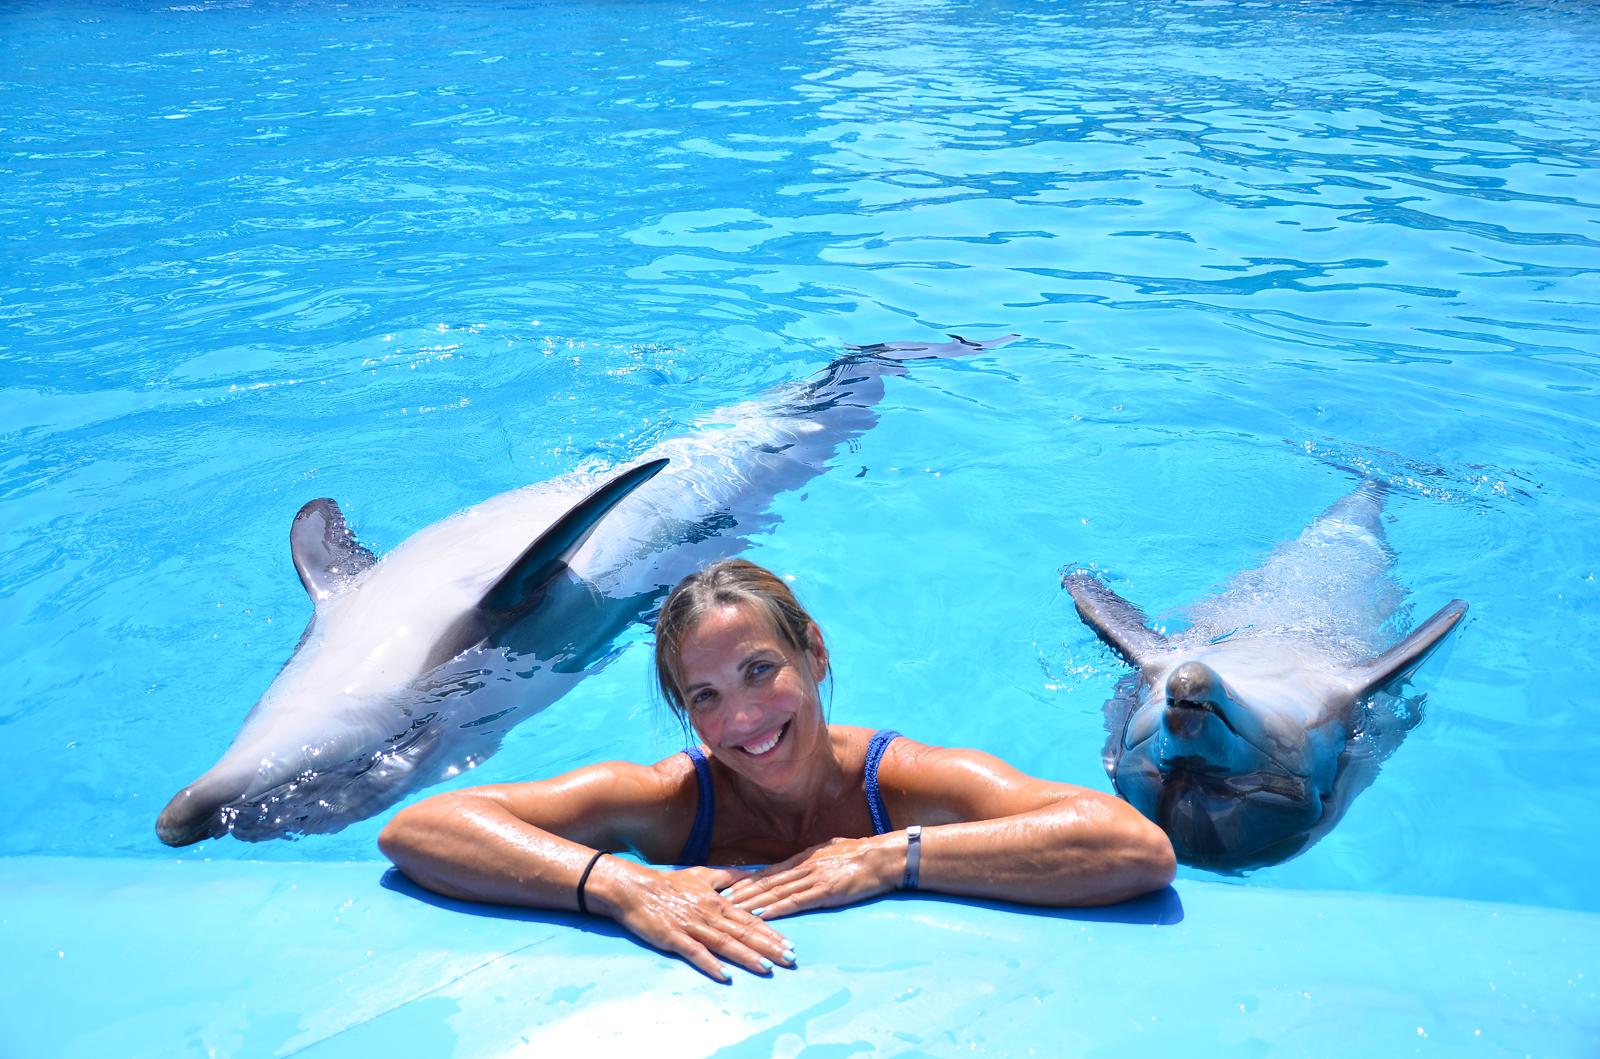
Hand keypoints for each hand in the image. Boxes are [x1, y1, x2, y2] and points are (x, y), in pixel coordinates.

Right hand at [586, 860, 795, 981]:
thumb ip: (726, 878)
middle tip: (789, 959)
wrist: (633, 888)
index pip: (749, 919)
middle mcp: (709, 914)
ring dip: (746, 956)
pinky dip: (710, 963)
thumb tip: (748, 876)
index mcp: (717, 901)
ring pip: (724, 943)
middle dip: (768, 947)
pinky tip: (725, 975)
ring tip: (766, 967)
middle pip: (743, 932)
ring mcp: (691, 926)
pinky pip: (695, 952)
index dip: (771, 932)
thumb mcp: (701, 875)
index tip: (789, 944)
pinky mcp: (673, 938)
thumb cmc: (668, 884)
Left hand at [722, 835, 899, 919]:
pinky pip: (795, 902)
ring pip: (776, 892)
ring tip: (733, 909)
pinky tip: (762, 915)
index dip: (747, 881)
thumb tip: (802, 866)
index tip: (729, 887)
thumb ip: (814, 861)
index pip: (770, 872)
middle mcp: (804, 866)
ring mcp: (813, 878)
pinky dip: (776, 909)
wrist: (883, 857)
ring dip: (752, 902)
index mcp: (805, 858)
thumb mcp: (832, 852)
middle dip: (742, 892)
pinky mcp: (825, 891)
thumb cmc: (862, 854)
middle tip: (719, 900)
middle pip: (767, 881)